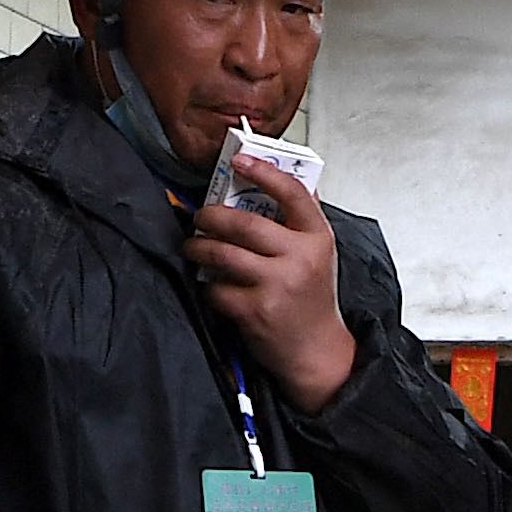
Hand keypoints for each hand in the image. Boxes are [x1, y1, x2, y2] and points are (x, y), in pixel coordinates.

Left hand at [188, 154, 357, 412]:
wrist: (317, 351)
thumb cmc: (313, 300)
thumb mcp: (318, 255)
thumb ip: (300, 221)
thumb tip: (275, 178)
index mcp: (318, 238)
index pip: (292, 193)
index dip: (263, 172)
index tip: (239, 161)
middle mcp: (300, 259)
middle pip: (244, 223)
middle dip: (211, 216)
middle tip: (200, 217)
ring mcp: (277, 285)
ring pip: (222, 253)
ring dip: (198, 246)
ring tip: (193, 246)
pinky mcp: (255, 311)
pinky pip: (216, 288)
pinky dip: (207, 285)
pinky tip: (211, 284)